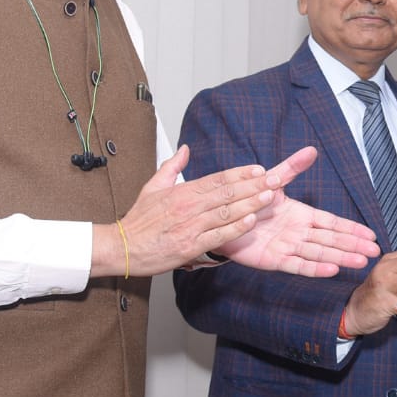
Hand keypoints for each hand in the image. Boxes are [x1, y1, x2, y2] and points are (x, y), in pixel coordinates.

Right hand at [92, 144, 291, 277]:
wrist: (122, 247)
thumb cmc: (138, 221)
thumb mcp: (152, 186)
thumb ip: (172, 167)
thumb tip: (184, 149)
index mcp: (182, 192)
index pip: (217, 178)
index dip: (240, 173)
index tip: (259, 170)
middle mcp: (188, 207)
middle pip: (226, 192)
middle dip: (253, 186)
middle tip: (274, 180)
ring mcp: (190, 226)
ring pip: (226, 212)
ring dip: (250, 204)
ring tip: (269, 196)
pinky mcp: (189, 246)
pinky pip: (217, 236)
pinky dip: (235, 229)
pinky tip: (250, 221)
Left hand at [218, 148, 377, 276]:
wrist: (222, 217)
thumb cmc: (248, 201)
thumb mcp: (272, 181)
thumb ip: (292, 168)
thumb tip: (311, 150)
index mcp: (301, 215)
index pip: (332, 223)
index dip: (352, 228)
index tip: (371, 235)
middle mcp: (298, 233)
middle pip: (332, 240)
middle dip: (353, 245)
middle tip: (375, 252)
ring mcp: (288, 247)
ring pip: (320, 253)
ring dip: (341, 257)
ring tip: (361, 261)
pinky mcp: (274, 260)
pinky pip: (298, 265)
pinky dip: (315, 268)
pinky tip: (333, 270)